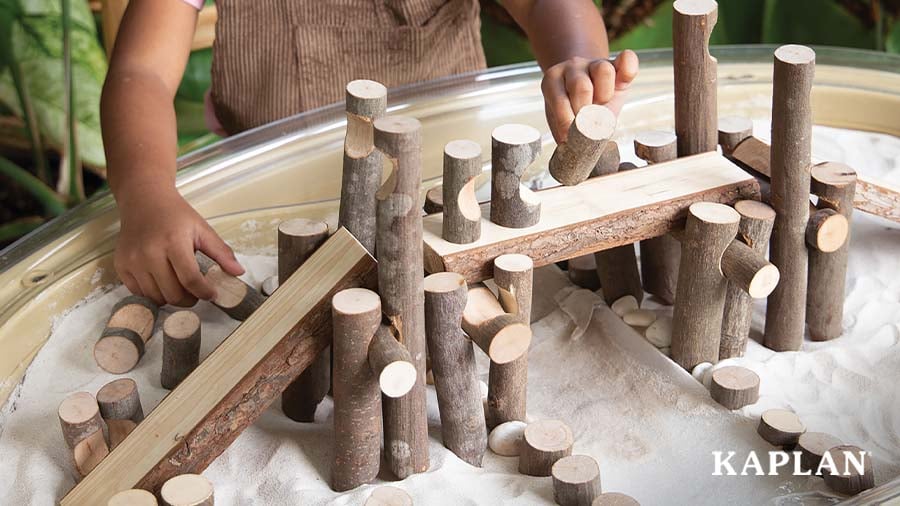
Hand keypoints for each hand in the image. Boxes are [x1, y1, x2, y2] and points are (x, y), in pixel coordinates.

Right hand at [114, 186, 244, 305]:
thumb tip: (239, 272)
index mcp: (173, 242)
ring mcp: (132, 261)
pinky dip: (154, 293)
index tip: (212, 294)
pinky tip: (162, 281)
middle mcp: (149, 253)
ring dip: (172, 298)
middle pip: (173, 293)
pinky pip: (140, 293)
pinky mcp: (121, 266)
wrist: (144, 200)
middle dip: (190, 299)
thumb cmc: (175, 214)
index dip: (204, 292)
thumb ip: (221, 252)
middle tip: (197, 292)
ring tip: (180, 286)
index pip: (190, 279)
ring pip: (156, 297)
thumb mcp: (202, 229)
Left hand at [541, 50, 638, 142]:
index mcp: (552, 81)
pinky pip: (626, 59)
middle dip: (585, 111)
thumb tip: (570, 147)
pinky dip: (628, 69)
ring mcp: (594, 63)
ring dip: (605, 95)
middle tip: (588, 125)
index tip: (570, 137)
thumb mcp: (562, 119)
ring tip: (602, 109)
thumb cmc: (572, 110)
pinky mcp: (617, 64)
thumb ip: (565, 130)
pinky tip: (623, 82)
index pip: (558, 99)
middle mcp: (572, 67)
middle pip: (581, 86)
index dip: (566, 121)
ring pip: (603, 71)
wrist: (584, 93)